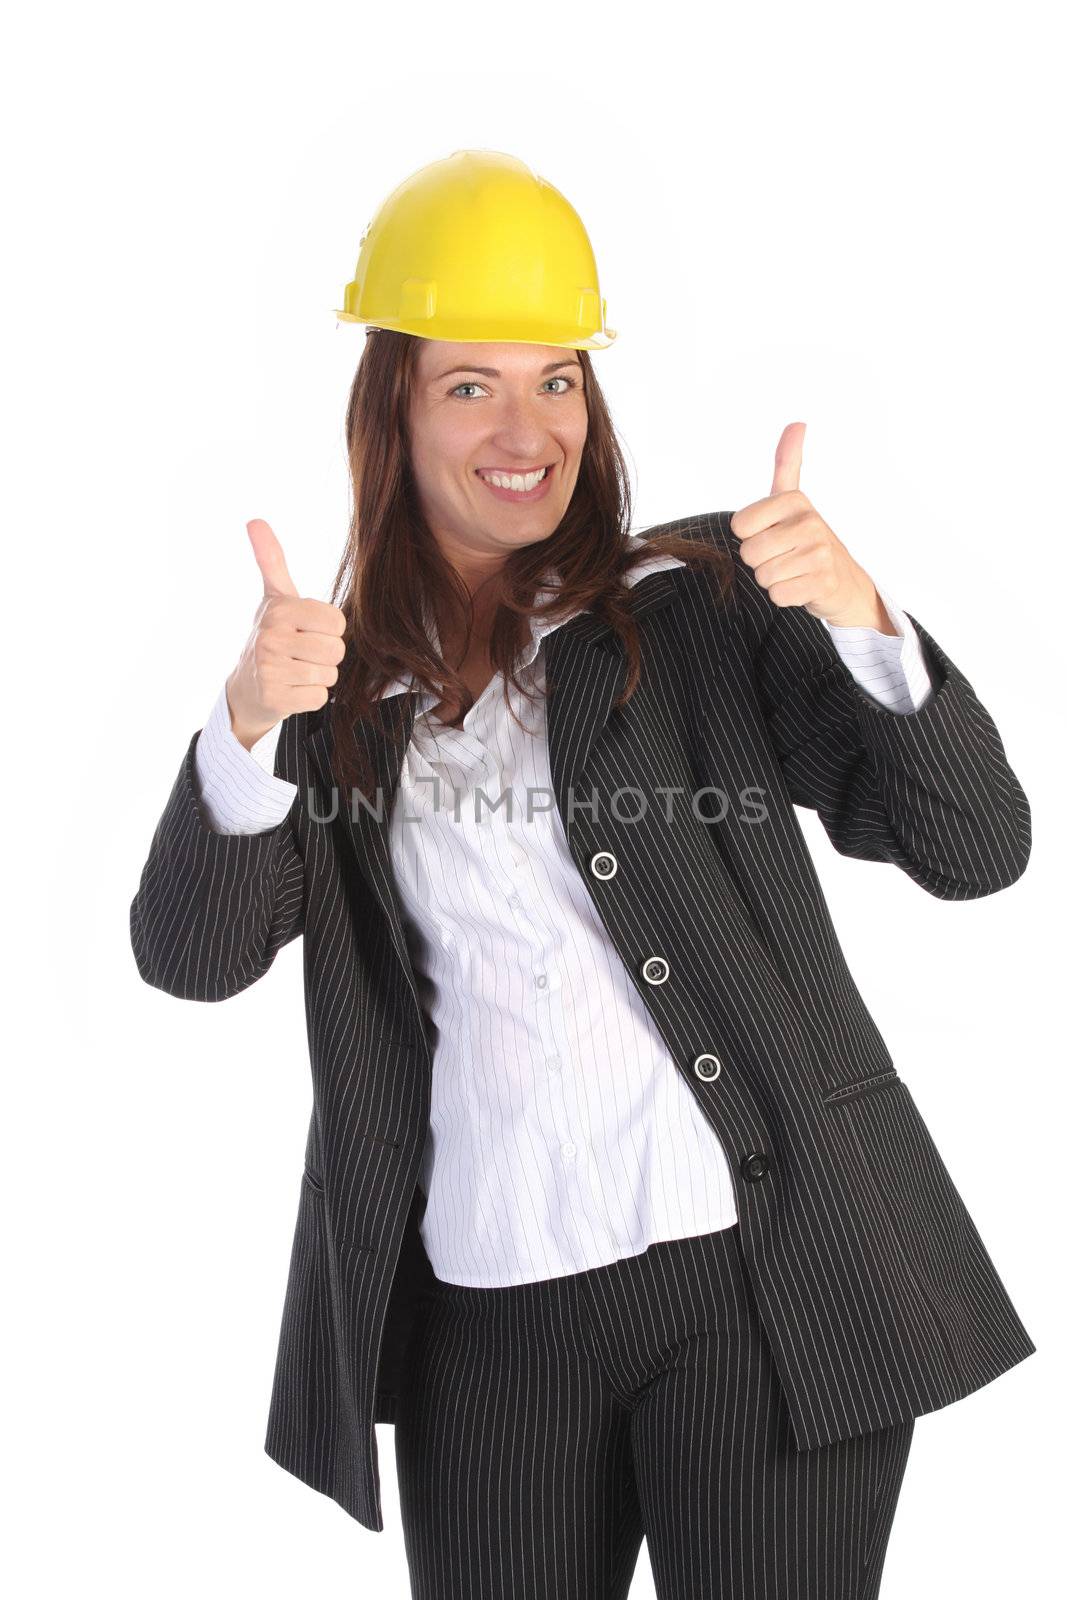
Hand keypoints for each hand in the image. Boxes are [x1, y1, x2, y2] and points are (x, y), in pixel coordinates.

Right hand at [225, 520, 347, 749]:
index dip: (328, 630)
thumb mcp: (273, 597)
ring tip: (296, 671)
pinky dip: (310, 697)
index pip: (337, 622)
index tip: (306, 631)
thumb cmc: (270, 636)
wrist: (246, 687)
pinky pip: (319, 698)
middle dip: (325, 655)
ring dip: (318, 676)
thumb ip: (271, 560)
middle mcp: (271, 637)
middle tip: (301, 654)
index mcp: (279, 610)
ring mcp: (270, 670)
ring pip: (329, 675)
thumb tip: (255, 520)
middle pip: (336, 650)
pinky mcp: (275, 698)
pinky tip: (291, 689)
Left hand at [730, 424, 893, 630]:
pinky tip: (801, 586)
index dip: (750, 536)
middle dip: (760, 561)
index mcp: (795, 500)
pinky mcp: (823, 582)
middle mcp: (810, 522)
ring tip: (793, 571)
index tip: (772, 534)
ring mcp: (820, 553)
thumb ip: (788, 463)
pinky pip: (778, 595)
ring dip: (773, 580)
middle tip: (783, 557)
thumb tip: (798, 422)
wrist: (843, 581)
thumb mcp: (793, 500)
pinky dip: (785, 596)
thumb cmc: (807, 540)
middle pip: (749, 553)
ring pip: (763, 576)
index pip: (740, 525)